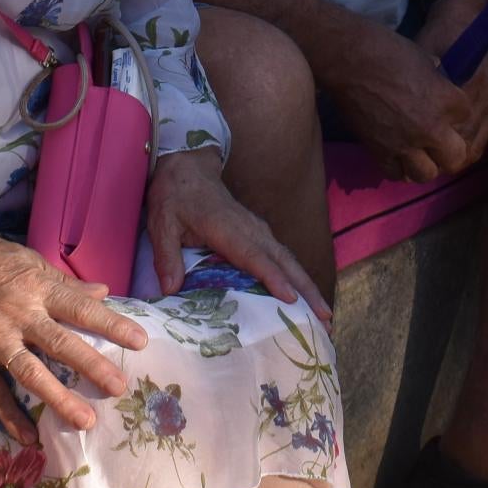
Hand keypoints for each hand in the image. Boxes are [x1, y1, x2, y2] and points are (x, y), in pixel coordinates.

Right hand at [0, 212, 148, 444]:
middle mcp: (19, 314)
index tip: (140, 342)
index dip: (112, 324)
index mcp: (36, 286)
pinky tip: (30, 437)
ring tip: (85, 420)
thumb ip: (64, 281)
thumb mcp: (26, 259)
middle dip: (93, 367)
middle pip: (62, 344)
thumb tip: (102, 292)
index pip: (81, 308)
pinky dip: (11, 416)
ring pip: (31, 373)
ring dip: (59, 398)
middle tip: (120, 388)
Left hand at [142, 148, 328, 316]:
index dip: (273, 277)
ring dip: (308, 286)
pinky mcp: (260, 234)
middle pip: (284, 261)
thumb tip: (170, 289)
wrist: (189, 168)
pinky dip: (298, 277)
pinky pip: (283, 258)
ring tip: (325, 316)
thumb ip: (167, 256)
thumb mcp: (162, 223)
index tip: (291, 299)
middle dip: (306, 290)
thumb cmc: (175, 197)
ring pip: (289, 260)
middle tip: (326, 319)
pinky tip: (306, 298)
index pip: (254, 255)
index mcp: (227, 227)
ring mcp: (258, 230)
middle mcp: (250, 229)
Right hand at [324, 16, 487, 183]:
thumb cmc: (387, 50)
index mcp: (446, 100)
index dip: (457, 112)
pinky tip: (398, 156)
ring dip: (427, 164)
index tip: (447, 108)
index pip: (467, 117)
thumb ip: (437, 80)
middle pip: (456, 157)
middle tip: (442, 141)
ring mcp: (404, 144)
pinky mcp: (379, 151)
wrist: (349, 60)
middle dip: (451, 149)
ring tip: (420, 153)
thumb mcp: (425, 59)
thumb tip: (439, 84)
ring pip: (428, 174)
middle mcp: (430, 128)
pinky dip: (400, 167)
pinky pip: (397, 174)